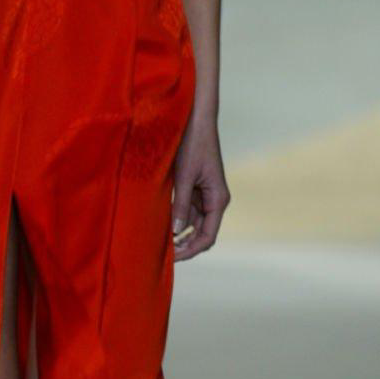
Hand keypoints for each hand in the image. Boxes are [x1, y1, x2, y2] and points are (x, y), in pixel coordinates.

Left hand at [171, 119, 228, 260]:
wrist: (196, 120)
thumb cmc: (193, 144)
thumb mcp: (184, 176)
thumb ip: (181, 204)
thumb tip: (176, 231)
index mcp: (218, 199)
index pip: (207, 236)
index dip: (191, 250)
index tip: (173, 258)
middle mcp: (215, 200)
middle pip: (202, 234)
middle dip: (185, 246)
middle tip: (164, 256)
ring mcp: (205, 195)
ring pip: (194, 225)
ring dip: (180, 236)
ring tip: (161, 245)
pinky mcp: (196, 189)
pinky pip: (188, 212)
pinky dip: (177, 222)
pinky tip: (163, 228)